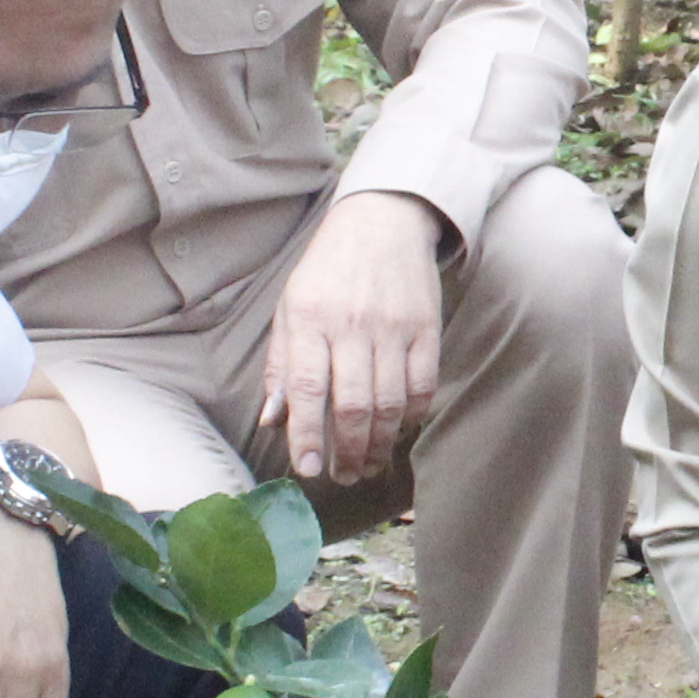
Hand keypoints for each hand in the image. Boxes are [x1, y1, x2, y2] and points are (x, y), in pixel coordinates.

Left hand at [263, 192, 451, 489]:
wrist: (383, 221)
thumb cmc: (327, 272)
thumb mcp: (290, 308)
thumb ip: (281, 366)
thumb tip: (272, 420)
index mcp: (309, 319)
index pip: (308, 388)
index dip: (307, 435)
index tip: (306, 469)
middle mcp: (352, 324)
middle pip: (354, 405)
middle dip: (348, 452)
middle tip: (343, 476)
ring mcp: (393, 326)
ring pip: (390, 403)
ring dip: (380, 445)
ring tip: (369, 465)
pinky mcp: (426, 327)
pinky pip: (423, 385)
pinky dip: (412, 417)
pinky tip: (398, 431)